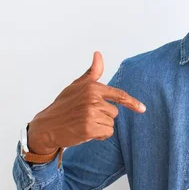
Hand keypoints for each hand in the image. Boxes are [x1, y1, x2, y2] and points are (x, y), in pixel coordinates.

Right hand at [27, 51, 145, 154]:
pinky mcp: (89, 129)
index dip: (132, 102)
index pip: (118, 95)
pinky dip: (99, 135)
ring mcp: (90, 114)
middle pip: (115, 112)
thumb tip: (98, 54)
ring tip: (84, 123)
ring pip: (111, 124)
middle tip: (86, 116)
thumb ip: (92, 72)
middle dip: (104, 116)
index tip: (143, 109)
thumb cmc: (64, 105)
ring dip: (101, 126)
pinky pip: (106, 133)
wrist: (46, 126)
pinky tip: (85, 132)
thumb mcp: (77, 86)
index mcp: (92, 87)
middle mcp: (92, 99)